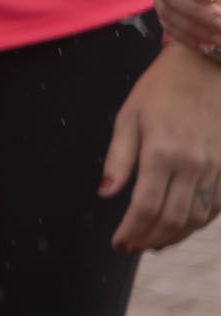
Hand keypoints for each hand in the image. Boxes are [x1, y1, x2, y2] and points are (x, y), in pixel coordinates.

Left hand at [103, 39, 220, 252]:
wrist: (205, 68)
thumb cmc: (160, 90)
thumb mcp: (128, 117)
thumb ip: (118, 159)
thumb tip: (105, 193)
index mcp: (162, 153)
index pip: (146, 207)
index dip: (131, 231)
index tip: (118, 244)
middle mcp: (193, 165)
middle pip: (172, 219)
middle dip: (150, 239)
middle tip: (132, 247)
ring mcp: (215, 167)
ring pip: (197, 218)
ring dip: (175, 236)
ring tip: (153, 243)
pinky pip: (217, 206)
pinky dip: (199, 223)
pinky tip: (182, 227)